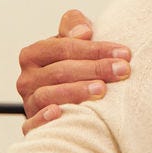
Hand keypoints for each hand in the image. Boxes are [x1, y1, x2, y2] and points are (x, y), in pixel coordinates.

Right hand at [17, 9, 131, 132]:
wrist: (68, 100)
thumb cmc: (75, 66)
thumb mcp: (73, 42)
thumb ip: (74, 26)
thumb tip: (84, 33)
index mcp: (33, 54)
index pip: (63, 47)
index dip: (95, 49)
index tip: (124, 53)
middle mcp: (27, 79)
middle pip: (60, 71)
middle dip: (94, 69)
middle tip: (122, 70)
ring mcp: (28, 103)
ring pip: (47, 96)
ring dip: (76, 92)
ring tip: (102, 90)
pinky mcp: (30, 126)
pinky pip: (31, 125)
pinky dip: (43, 119)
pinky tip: (59, 113)